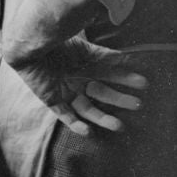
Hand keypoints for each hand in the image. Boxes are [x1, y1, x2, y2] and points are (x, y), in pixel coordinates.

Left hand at [13, 32, 150, 138]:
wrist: (31, 47)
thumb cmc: (58, 45)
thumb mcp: (87, 51)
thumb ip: (109, 57)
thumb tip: (134, 59)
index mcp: (89, 67)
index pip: (113, 76)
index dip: (127, 80)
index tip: (145, 84)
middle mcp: (80, 81)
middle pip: (103, 95)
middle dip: (120, 101)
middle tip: (138, 105)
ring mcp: (66, 92)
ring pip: (87, 110)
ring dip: (102, 119)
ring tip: (119, 126)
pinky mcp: (52, 100)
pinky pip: (65, 115)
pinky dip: (75, 124)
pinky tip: (88, 131)